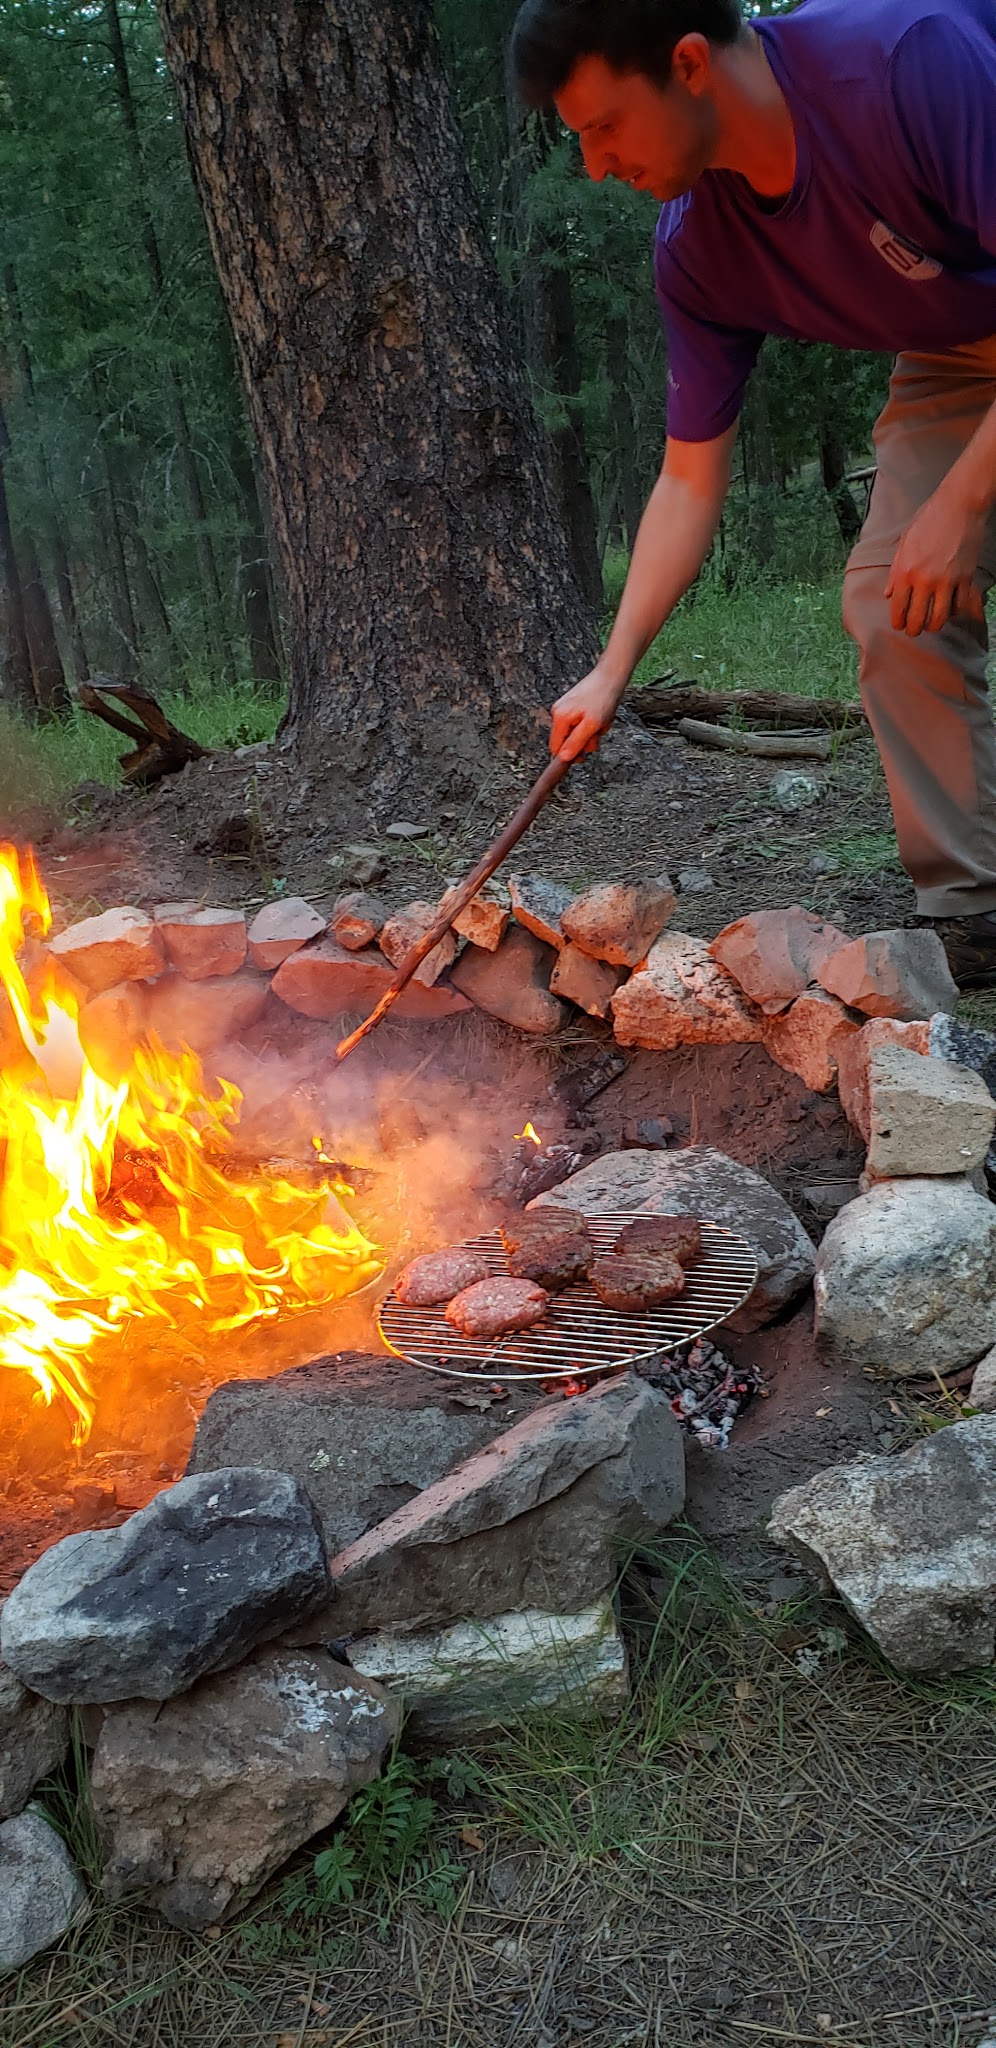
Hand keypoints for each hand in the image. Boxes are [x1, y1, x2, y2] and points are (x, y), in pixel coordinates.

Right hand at [549, 666, 624, 760]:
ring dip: (592, 733)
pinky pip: (582, 724)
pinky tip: (601, 716)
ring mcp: (566, 709)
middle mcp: (558, 713)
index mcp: (559, 718)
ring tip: (602, 722)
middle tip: (598, 732)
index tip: (584, 756)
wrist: (612, 675)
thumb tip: (563, 758)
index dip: (569, 755)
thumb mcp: (591, 725)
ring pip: (576, 733)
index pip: (556, 748)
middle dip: (584, 741)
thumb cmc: (603, 697)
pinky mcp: (574, 706)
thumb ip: (576, 742)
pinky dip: (593, 724)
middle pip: (567, 741)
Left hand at [886, 486, 987, 635]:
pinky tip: (949, 610)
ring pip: (940, 618)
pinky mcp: (965, 578)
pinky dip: (953, 612)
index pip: (898, 608)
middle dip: (913, 630)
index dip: (898, 622)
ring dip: (933, 626)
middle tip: (913, 630)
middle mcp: (925, 579)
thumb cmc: (929, 519)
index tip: (898, 626)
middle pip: (918, 619)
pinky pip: (958, 606)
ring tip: (930, 625)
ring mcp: (947, 580)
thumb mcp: (904, 543)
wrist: (959, 505)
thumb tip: (888, 594)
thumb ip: (895, 572)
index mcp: (906, 571)